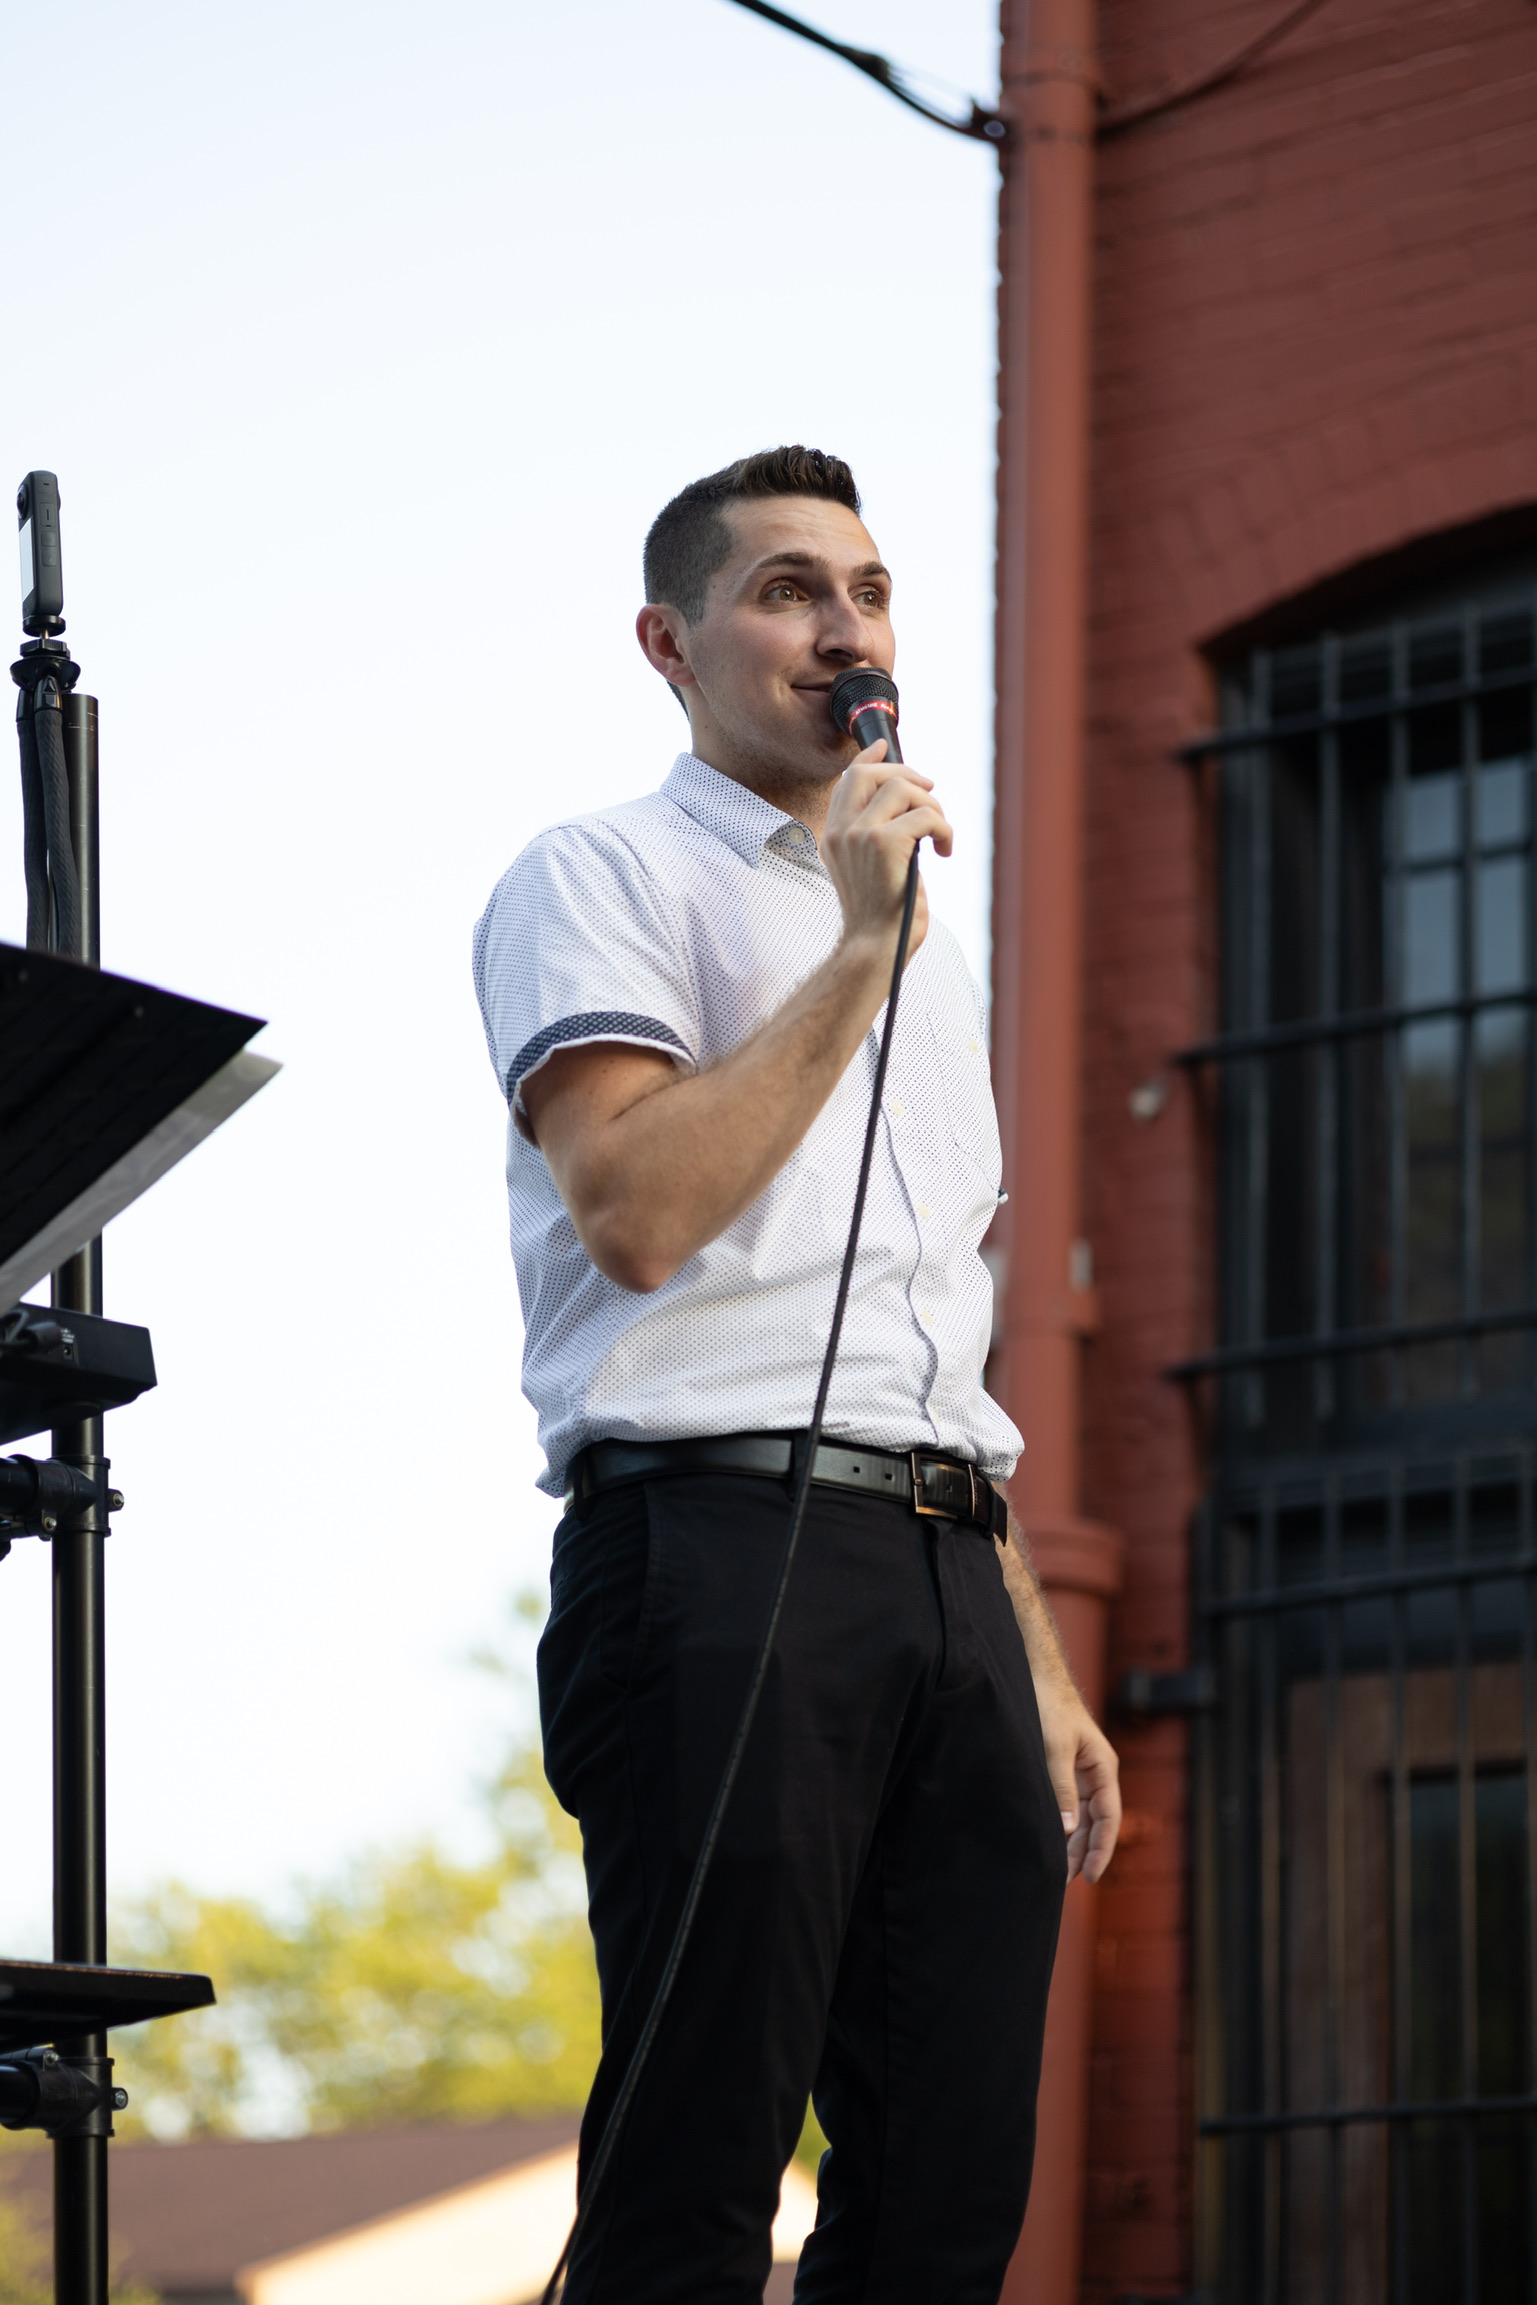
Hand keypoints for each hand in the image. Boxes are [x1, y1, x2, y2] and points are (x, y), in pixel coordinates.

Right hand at [820, 741, 952, 960]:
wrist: (876, 948)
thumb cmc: (881, 917)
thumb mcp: (870, 870)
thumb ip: (877, 837)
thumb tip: (907, 805)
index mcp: (833, 837)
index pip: (846, 782)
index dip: (869, 760)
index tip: (885, 748)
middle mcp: (841, 831)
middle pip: (870, 773)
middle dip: (906, 774)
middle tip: (930, 792)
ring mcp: (860, 835)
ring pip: (903, 788)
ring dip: (932, 807)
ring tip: (939, 836)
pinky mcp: (886, 843)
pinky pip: (927, 815)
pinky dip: (944, 829)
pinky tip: (944, 851)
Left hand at [1034, 1681, 1120, 1884]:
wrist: (1036, 1674)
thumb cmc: (1049, 1705)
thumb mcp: (1055, 1749)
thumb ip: (1061, 1789)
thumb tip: (1069, 1830)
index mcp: (1103, 1767)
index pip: (1108, 1817)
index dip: (1102, 1848)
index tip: (1091, 1876)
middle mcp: (1095, 1772)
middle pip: (1096, 1821)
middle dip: (1084, 1851)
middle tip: (1066, 1880)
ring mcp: (1079, 1770)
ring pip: (1081, 1815)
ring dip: (1072, 1840)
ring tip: (1059, 1868)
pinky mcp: (1062, 1767)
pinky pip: (1067, 1802)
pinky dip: (1062, 1822)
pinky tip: (1052, 1837)